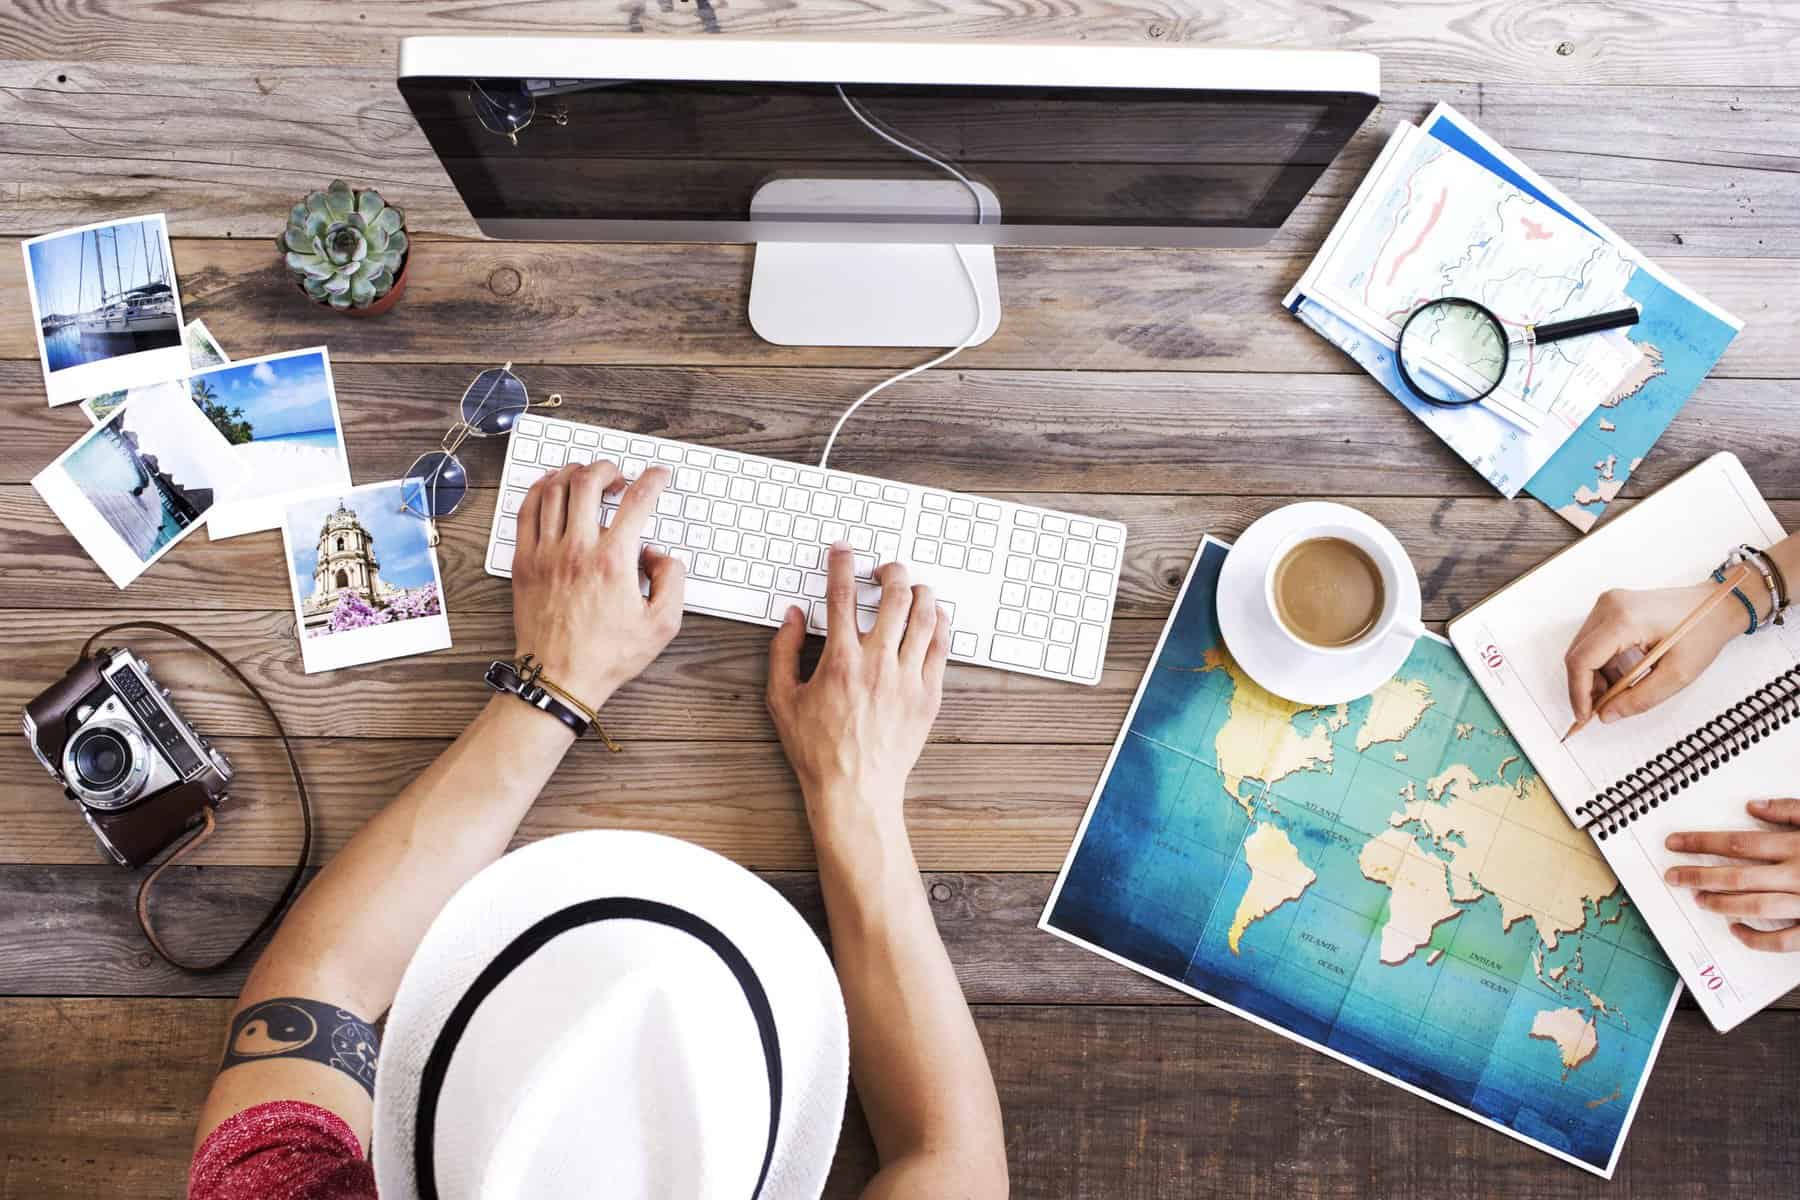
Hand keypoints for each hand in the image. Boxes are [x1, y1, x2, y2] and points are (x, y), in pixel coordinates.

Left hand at [511, 462, 684, 707]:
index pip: (638, 501)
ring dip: (574, 473)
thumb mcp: (662, 625)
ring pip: (554, 490)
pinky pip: (526, 511)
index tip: (658, 476)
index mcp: (614, 561)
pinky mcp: (524, 562)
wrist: (559, 678)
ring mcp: (546, 553)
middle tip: (619, 476)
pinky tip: (551, 487)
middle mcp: (577, 549)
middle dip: (608, 468)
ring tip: (587, 477)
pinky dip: (539, 490)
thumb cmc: (606, 655)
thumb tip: (659, 554)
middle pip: (589, 482)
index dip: (653, 480)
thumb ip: (672, 581)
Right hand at [766, 545, 948, 823]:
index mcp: (840, 661)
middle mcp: (878, 663)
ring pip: (925, 616)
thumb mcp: (783, 699)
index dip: (841, 564)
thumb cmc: (818, 750)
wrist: (855, 790)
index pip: (842, 596)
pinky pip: (942, 646)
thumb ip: (784, 652)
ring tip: (911, 587)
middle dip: (891, 571)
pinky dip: (939, 623)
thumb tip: (792, 617)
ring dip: (920, 591)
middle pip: (895, 596)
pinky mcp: (928, 695)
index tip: (843, 551)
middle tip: (884, 569)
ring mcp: (907, 679)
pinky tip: (933, 617)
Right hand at [1564, 583, 1744, 724]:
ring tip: (1618, 691)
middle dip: (1585, 686)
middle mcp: (1609, 606)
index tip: (1586, 715)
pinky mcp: (1611, 607)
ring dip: (1593, 676)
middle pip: (1577, 654)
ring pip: (1582, 649)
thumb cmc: (1703, 632)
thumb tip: (1607, 714)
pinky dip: (1600, 663)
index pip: (1582, 660)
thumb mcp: (1677, 674)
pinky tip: (1620, 675)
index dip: (1579, 692)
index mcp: (1624, 619)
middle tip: (1603, 708)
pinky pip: (1593, 640)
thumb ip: (1639, 698)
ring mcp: (1607, 604)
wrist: (1718, 604)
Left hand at [1664, 799, 1799, 950]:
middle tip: (1672, 876)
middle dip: (1698, 875)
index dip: (1701, 843)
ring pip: (1754, 907)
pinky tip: (1737, 931)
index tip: (1675, 843)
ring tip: (1698, 898)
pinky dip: (1756, 939)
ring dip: (1720, 904)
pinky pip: (1784, 940)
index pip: (1738, 843)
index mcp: (1799, 845)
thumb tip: (1754, 806)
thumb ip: (1792, 811)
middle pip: (1736, 876)